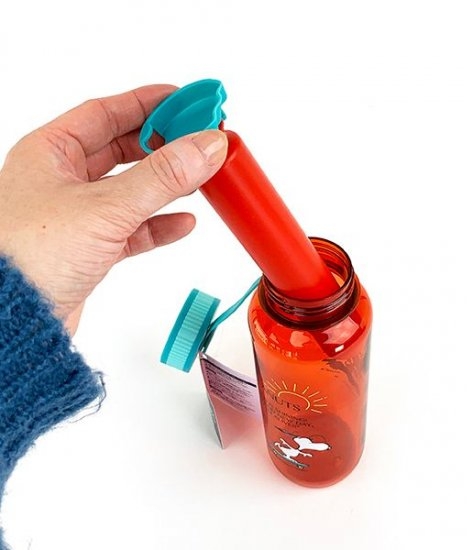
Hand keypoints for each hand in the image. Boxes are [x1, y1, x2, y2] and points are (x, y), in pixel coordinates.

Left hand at [0, 85, 227, 332]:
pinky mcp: (90, 249)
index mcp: (51, 153)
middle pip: (123, 149)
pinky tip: (183, 223)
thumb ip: (162, 177)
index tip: (187, 100)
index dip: (149, 103)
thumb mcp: (106, 207)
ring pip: (132, 190)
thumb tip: (205, 146)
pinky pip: (133, 228)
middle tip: (200, 139)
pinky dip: (159, 225)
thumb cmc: (29, 257)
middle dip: (163, 144)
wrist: (14, 321)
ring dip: (166, 185)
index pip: (107, 113)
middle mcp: (62, 180)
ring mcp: (77, 215)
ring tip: (200, 177)